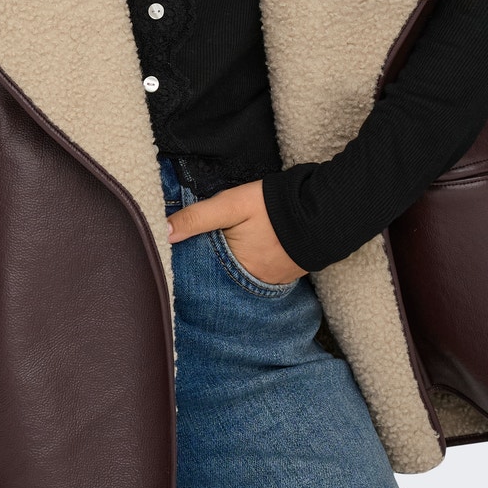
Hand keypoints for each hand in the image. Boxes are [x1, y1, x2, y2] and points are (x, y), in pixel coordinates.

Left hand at [166, 179, 308, 284]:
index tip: (178, 256)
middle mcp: (254, 282)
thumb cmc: (274, 207)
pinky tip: (247, 253)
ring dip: (231, 268)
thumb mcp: (230, 205)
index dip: (190, 264)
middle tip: (201, 253)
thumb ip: (198, 218)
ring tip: (222, 254)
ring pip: (241, 277)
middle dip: (209, 269)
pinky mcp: (286, 274)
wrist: (323, 210)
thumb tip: (164, 232)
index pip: (202, 274)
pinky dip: (251, 265)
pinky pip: (260, 273)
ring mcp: (272, 280)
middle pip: (222, 278)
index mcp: (236, 269)